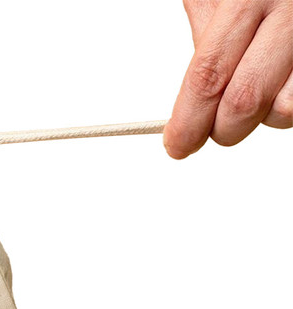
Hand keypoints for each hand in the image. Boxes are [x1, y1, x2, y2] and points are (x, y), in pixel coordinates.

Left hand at [164, 0, 292, 157]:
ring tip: (257, 84)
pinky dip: (287, 101)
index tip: (178, 145)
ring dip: (264, 115)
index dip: (189, 121)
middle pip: (245, 101)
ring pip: (284, 111)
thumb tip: (189, 107)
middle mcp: (291, 12)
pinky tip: (280, 79)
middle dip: (222, 129)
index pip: (209, 76)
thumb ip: (207, 41)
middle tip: (214, 127)